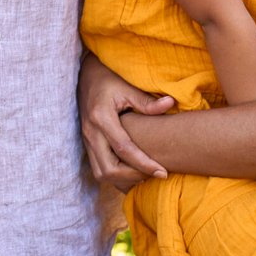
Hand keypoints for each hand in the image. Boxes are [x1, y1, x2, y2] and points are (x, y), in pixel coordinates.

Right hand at [78, 54, 174, 188]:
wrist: (85, 76)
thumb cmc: (108, 79)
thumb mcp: (127, 87)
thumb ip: (147, 101)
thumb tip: (170, 104)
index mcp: (101, 118)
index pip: (124, 149)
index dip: (144, 164)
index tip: (162, 173)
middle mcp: (90, 132)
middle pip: (108, 169)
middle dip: (133, 177)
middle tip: (154, 173)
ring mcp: (86, 140)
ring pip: (101, 173)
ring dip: (123, 179)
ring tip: (144, 173)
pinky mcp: (87, 144)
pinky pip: (99, 169)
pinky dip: (115, 176)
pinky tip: (132, 172)